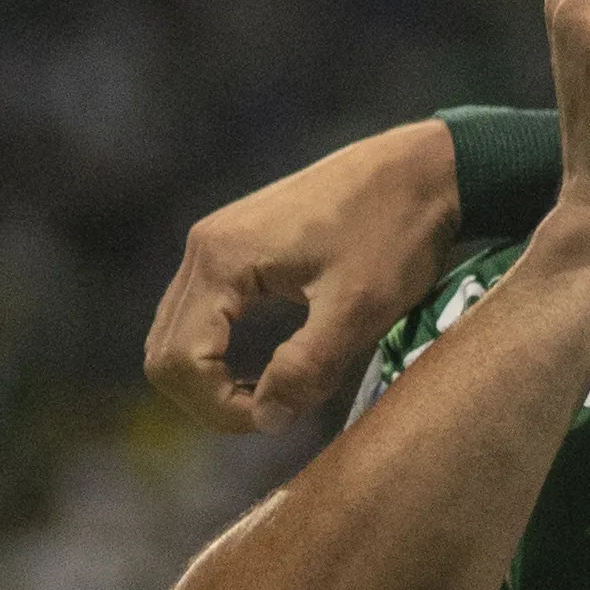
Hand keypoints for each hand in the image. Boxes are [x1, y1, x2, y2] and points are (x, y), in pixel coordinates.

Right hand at [146, 120, 462, 432]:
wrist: (423, 170)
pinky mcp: (235, 242)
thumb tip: (267, 418)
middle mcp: (204, 246)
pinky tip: (265, 366)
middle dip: (209, 398)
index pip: (181, 361)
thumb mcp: (358, 309)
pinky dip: (218, 351)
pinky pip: (201, 312)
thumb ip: (307, 368)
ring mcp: (216, 240)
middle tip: (271, 415)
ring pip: (178, 332)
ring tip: (272, 395)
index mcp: (222, 259)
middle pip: (165, 350)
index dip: (220, 408)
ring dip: (211, 377)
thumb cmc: (396, 234)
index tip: (277, 420)